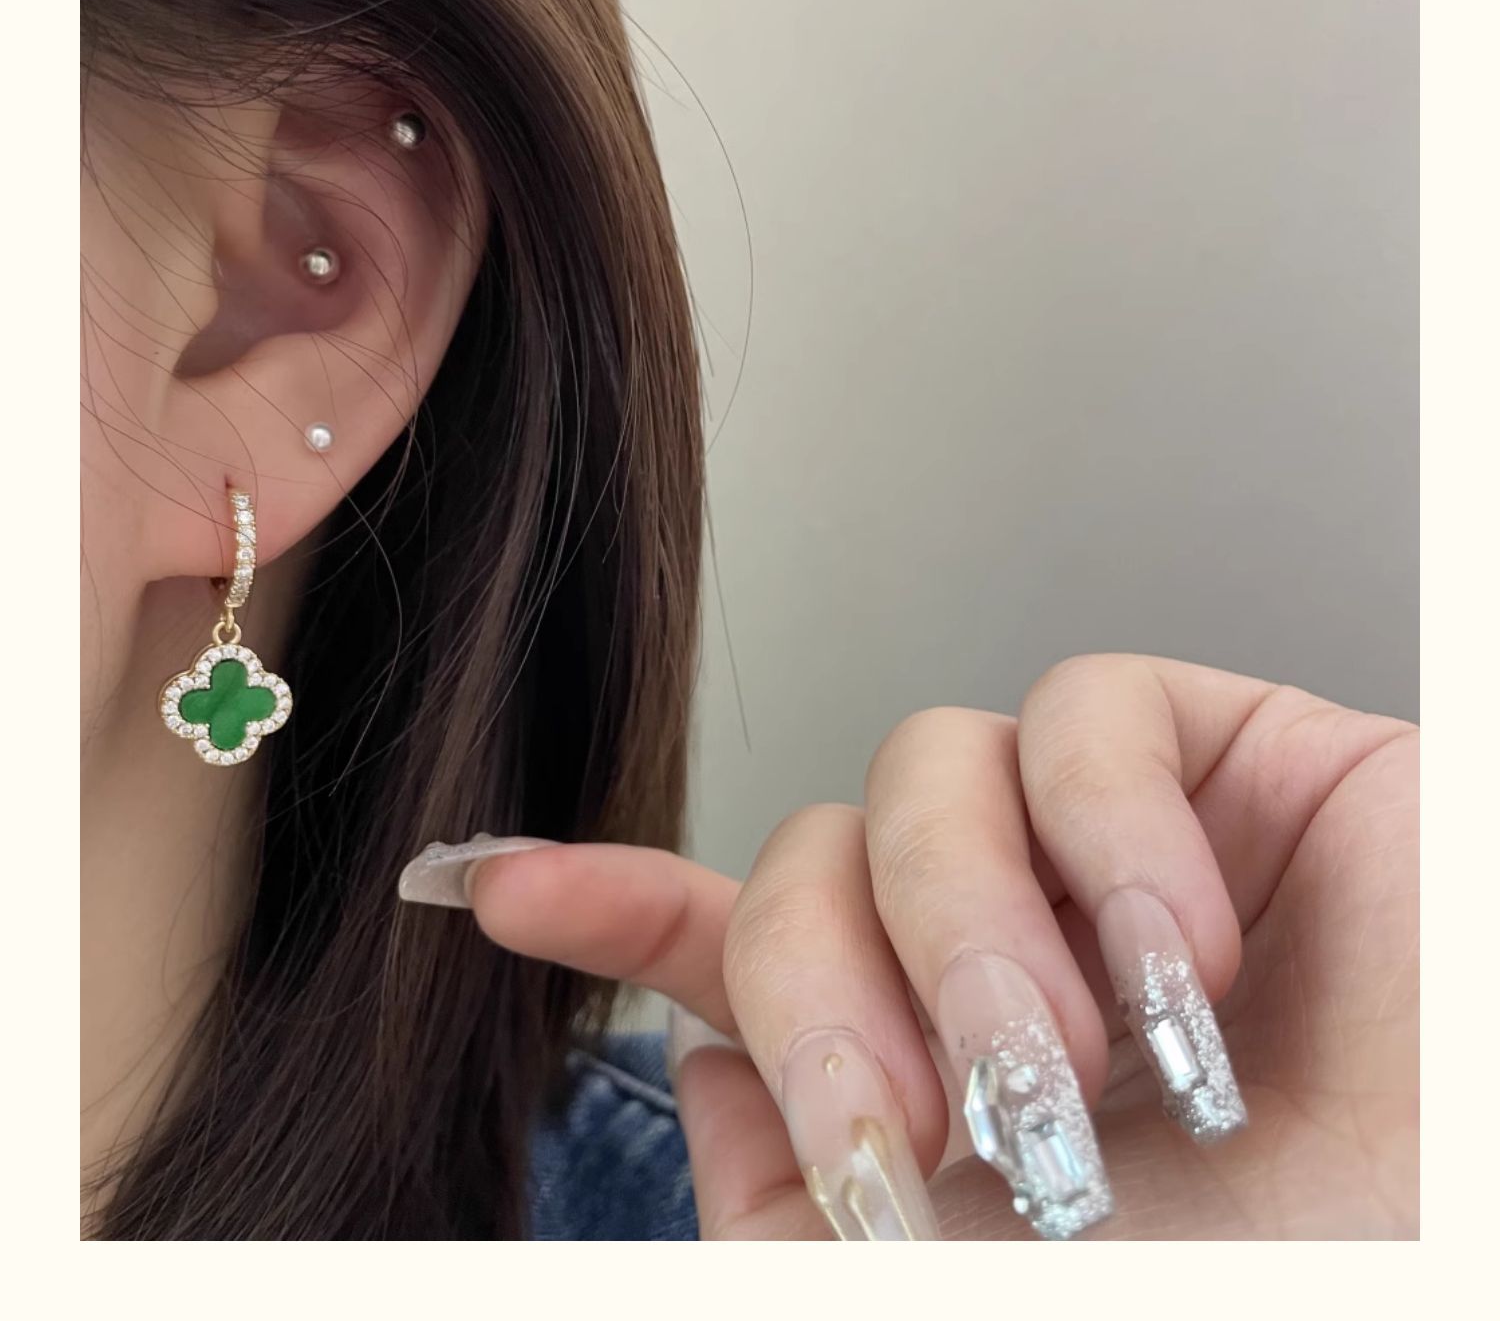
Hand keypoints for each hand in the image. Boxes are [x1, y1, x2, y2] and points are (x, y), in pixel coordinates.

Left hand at [457, 654, 1417, 1238]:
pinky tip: (1184, 966)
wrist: (1452, 1241)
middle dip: (828, 993)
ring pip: (926, 770)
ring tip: (1073, 1079)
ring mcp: (1110, 841)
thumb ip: (786, 1218)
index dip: (610, 904)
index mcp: (941, 1052)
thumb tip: (701, 1078)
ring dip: (970, 938)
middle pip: (814, 853)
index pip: (740, 942)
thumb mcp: (945, 1292)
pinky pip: (1089, 711)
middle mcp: (1008, 936)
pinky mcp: (1224, 757)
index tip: (484, 886)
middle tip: (907, 1136)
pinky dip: (1108, 844)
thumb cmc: (1272, 1289)